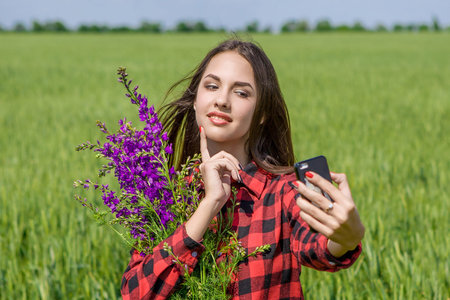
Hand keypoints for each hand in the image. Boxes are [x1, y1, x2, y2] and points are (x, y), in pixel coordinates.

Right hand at [186, 126, 241, 241]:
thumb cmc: (221, 193)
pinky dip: (233, 169)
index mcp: (207, 166)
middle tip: (240, 171)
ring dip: (234, 167)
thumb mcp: (226, 177)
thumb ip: (227, 167)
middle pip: (223, 153)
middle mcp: (204, 164)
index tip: (201, 129)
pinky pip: (225, 162)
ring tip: (237, 177)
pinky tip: (234, 177)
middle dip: (233, 161)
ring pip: (225, 157)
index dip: (203, 139)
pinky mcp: (209, 165)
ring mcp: (205, 164)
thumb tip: (233, 163)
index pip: (205, 150)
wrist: (216, 201)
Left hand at [293, 171, 364, 255]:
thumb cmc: (348, 211)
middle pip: (318, 199)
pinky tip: (301, 209)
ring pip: (312, 211)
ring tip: (298, 197)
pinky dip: (304, 214)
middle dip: (305, 190)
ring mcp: (333, 224)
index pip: (330, 188)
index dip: (318, 179)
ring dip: (302, 202)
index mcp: (346, 203)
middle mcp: (340, 213)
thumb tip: (329, 172)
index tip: (307, 174)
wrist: (353, 236)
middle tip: (296, 184)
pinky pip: (311, 221)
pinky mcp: (327, 232)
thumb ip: (342, 182)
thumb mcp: (349, 197)